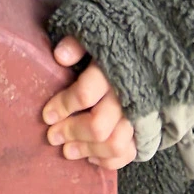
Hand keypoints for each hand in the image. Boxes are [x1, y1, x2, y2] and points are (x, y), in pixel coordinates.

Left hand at [43, 37, 136, 170]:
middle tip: (52, 136)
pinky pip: (129, 152)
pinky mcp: (144, 128)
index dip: (63, 106)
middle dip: (72, 132)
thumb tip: (60, 56)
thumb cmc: (110, 43)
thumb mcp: (93, 33)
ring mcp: (138, 114)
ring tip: (67, 150)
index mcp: (113, 68)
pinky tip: (91, 157)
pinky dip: (109, 160)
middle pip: (99, 125)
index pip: (86, 93)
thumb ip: (77, 43)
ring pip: (115, 143)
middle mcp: (127, 94)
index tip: (47, 115)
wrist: (146, 47)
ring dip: (87, 150)